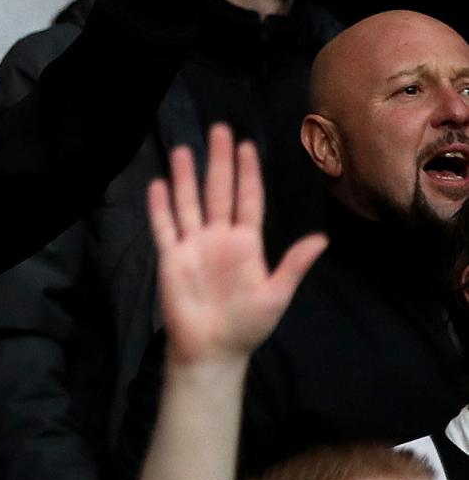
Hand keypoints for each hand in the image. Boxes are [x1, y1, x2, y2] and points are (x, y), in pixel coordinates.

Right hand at [150, 125, 326, 368]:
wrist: (213, 349)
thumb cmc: (248, 324)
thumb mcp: (277, 294)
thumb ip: (293, 264)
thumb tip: (322, 239)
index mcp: (246, 244)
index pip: (248, 200)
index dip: (247, 173)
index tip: (246, 146)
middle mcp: (218, 237)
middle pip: (218, 192)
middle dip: (219, 162)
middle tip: (219, 129)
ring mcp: (193, 245)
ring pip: (189, 203)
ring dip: (186, 177)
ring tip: (185, 149)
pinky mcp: (171, 257)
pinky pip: (165, 227)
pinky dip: (160, 207)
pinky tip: (158, 185)